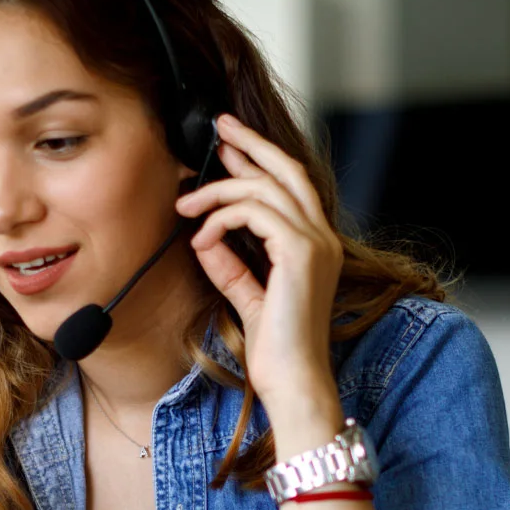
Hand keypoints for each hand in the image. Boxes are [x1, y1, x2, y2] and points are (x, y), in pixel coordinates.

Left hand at [176, 114, 343, 425]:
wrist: (293, 381)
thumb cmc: (276, 349)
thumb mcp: (247, 295)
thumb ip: (232, 263)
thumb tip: (206, 234)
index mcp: (317, 245)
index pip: (291, 186)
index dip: (260, 158)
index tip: (228, 144)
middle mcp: (324, 238)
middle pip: (288, 169)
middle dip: (251, 143)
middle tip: (220, 128)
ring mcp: (317, 243)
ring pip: (263, 189)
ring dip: (217, 191)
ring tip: (186, 205)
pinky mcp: (300, 252)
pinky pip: (253, 213)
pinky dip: (220, 219)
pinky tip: (201, 238)